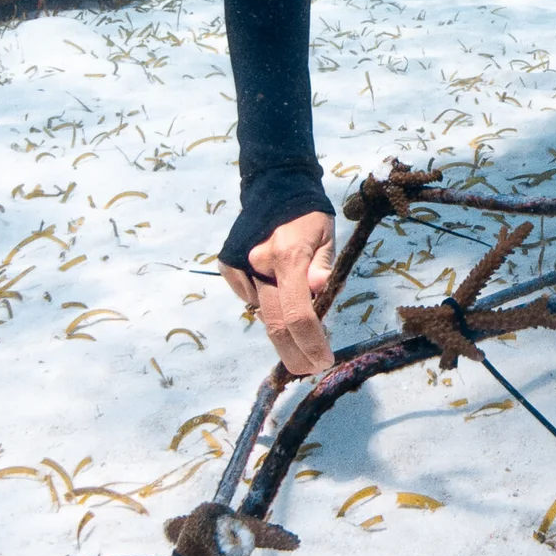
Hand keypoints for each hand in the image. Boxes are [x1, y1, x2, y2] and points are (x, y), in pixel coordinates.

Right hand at [219, 210, 335, 375]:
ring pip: (262, 312)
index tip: (323, 361)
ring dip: (281, 326)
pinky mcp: (227, 267)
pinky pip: (250, 298)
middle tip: (309, 368)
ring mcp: (239, 268)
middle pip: (274, 324)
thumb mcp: (328, 235)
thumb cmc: (309, 215)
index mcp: (289, 257)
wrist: (274, 187)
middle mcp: (259, 265)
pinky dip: (265, 303)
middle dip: (293, 353)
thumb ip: (324, 266)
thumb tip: (318, 292)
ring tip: (299, 321)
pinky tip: (276, 289)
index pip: (298, 314)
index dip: (310, 343)